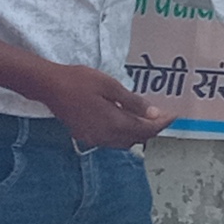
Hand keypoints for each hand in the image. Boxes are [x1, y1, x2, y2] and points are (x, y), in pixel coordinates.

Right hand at [42, 61, 171, 150]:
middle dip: (152, 128)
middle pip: (137, 138)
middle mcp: (106, 136)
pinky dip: (123, 133)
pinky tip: (124, 120)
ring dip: (138, 132)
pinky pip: (111, 140)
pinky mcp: (86, 136)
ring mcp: (95, 139)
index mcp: (114, 123)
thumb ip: (132, 102)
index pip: (146, 129)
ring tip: (146, 117)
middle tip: (162, 115)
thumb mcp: (109, 86)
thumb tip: (153, 114)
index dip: (162, 123)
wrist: (49, 86)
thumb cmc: (79, 81)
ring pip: (124, 142)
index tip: (173, 115)